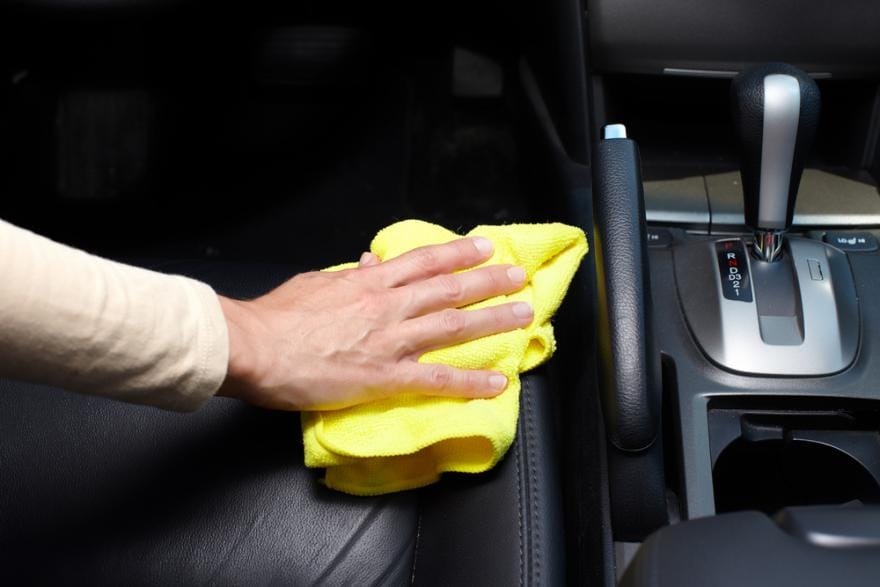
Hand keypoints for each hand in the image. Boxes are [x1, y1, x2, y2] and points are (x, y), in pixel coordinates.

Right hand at [217, 237, 531, 409]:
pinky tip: (497, 382)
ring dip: (492, 320)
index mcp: (369, 282)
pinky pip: (437, 380)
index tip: (484, 248)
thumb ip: (349, 275)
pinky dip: (470, 381)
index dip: (458, 254)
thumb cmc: (277, 316)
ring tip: (522, 316)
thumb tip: (370, 263)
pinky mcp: (385, 377)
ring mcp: (390, 341)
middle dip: (488, 282)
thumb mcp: (316, 283)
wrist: (254, 346)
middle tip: (518, 277)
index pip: (424, 262)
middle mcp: (388, 306)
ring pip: (453, 327)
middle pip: (449, 290)